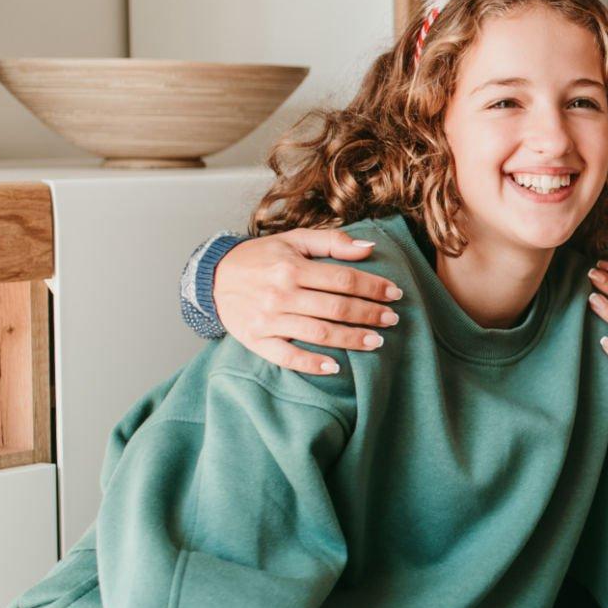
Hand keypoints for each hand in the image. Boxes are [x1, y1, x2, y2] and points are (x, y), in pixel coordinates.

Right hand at [212, 230, 401, 374]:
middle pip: (336, 307)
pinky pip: (286, 357)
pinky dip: (311, 364)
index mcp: (291, 267)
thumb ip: (332, 242)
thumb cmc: (260, 257)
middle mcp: (280, 294)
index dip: (373, 287)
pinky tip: (335, 367)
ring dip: (351, 339)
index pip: (343, 279)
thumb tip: (369, 248)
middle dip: (369, 314)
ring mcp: (267, 320)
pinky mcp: (255, 340)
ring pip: (318, 333)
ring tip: (376, 342)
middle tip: (392, 319)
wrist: (212, 277)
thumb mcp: (293, 240)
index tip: (395, 293)